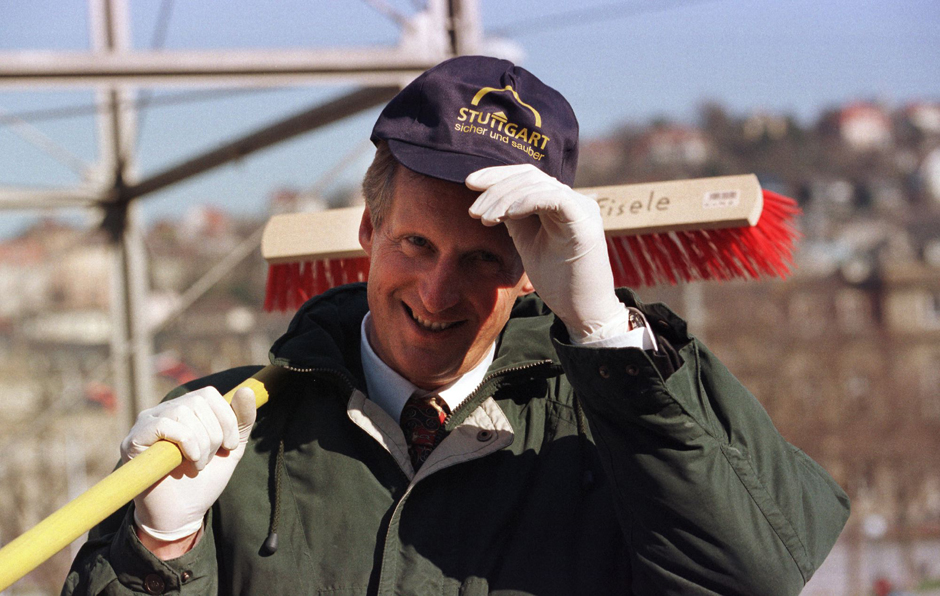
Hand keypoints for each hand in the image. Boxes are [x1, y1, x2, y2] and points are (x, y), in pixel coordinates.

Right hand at [121, 386, 255, 544]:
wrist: (182, 513)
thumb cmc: (204, 480)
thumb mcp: (230, 448)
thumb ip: (241, 420)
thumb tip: (247, 390)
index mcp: (185, 409)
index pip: (208, 394)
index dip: (226, 418)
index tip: (229, 446)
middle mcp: (163, 411)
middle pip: (197, 403)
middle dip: (213, 434)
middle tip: (208, 459)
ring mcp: (145, 423)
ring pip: (183, 412)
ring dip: (200, 443)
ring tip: (197, 464)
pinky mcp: (133, 440)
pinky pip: (164, 424)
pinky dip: (185, 442)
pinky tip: (188, 461)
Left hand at [466, 164, 629, 342]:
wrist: (582, 311)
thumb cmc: (557, 281)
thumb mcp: (527, 241)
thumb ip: (514, 217)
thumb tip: (489, 196)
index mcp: (560, 203)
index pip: (527, 176)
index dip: (497, 175)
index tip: (470, 184)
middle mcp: (573, 200)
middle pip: (529, 175)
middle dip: (496, 186)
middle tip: (473, 209)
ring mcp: (582, 208)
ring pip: (537, 184)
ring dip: (504, 199)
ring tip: (483, 218)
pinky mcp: (585, 221)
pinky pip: (553, 199)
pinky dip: (525, 202)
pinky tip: (505, 215)